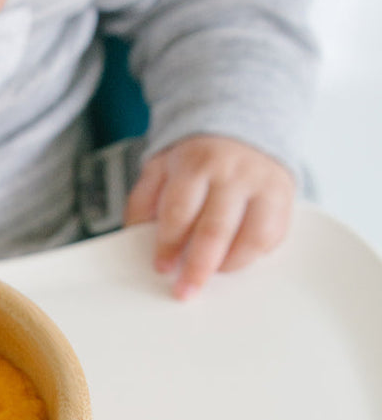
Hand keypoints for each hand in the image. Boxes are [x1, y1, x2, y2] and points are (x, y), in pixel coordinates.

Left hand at [125, 135, 294, 299]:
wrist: (240, 128)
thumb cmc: (196, 159)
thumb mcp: (160, 168)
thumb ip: (143, 200)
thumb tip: (135, 237)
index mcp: (196, 164)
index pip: (180, 211)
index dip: (169, 244)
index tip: (162, 267)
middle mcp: (233, 172)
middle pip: (215, 229)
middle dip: (198, 267)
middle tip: (185, 290)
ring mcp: (263, 184)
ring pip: (252, 236)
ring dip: (230, 264)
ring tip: (213, 272)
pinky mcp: (285, 196)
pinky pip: (274, 235)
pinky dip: (254, 254)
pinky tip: (235, 257)